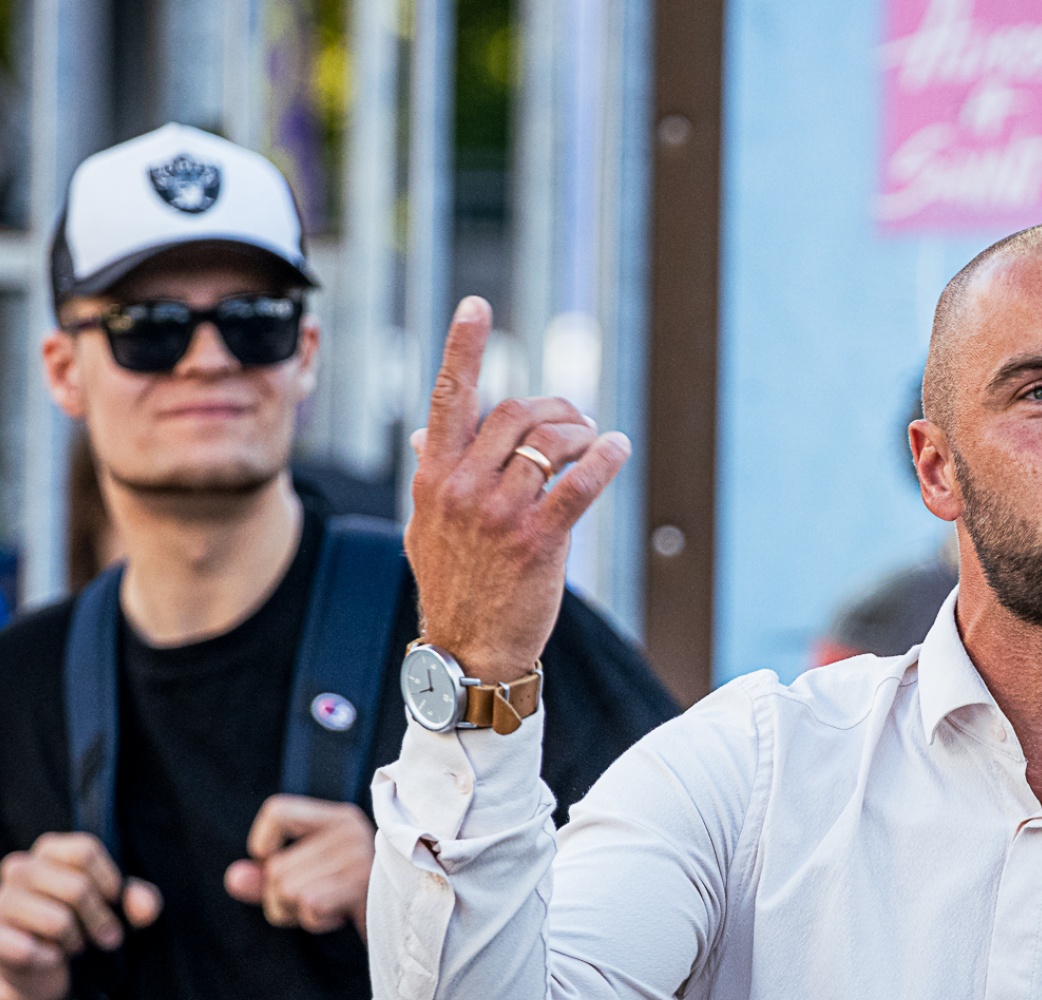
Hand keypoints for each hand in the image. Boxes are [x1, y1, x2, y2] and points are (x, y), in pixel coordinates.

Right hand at [0, 833, 162, 999]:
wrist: (44, 978)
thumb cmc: (84, 932)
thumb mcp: (120, 913)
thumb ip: (139, 901)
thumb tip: (146, 907)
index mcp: (49, 851)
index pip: (85, 850)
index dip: (110, 881)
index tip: (114, 902)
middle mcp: (19, 867)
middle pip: (76, 887)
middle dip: (100, 920)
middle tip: (105, 938)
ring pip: (57, 920)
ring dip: (74, 942)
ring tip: (72, 946)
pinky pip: (28, 948)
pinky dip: (49, 959)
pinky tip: (47, 958)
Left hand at [224, 796, 374, 935]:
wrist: (412, 932)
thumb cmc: (355, 906)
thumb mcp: (308, 885)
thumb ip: (269, 879)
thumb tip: (235, 878)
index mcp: (339, 819)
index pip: (277, 811)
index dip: (263, 844)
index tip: (273, 864)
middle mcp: (351, 830)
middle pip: (276, 868)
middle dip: (282, 901)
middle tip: (317, 905)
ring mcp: (360, 855)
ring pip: (287, 889)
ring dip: (299, 914)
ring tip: (332, 910)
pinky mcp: (365, 884)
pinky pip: (309, 905)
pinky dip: (316, 921)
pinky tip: (340, 917)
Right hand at [407, 296, 628, 681]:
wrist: (468, 649)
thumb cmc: (453, 585)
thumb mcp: (425, 527)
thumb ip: (430, 477)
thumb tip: (424, 437)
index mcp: (434, 478)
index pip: (448, 399)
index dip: (462, 349)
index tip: (475, 307)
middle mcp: (462, 488)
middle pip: (515, 413)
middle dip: (553, 407)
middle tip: (575, 419)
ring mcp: (500, 513)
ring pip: (549, 443)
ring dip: (581, 433)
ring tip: (594, 441)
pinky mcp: (538, 540)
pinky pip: (579, 483)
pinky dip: (604, 459)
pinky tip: (617, 450)